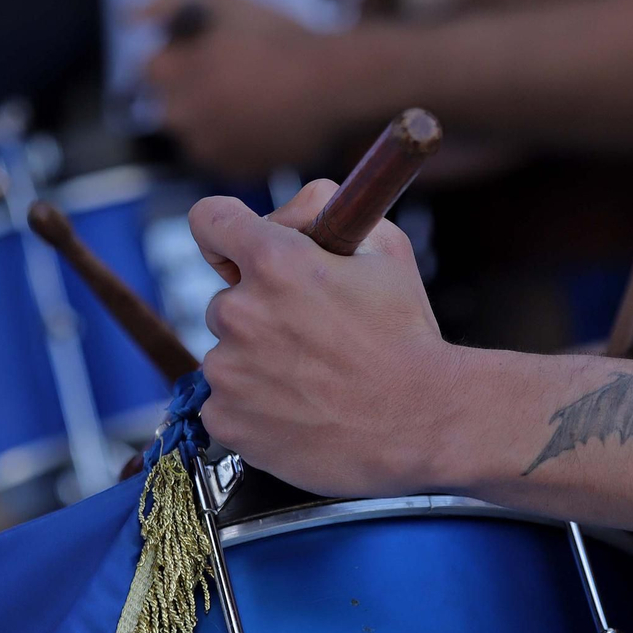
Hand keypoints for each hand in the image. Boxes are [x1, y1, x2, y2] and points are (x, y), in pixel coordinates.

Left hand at [135, 0, 353, 177]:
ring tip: (254, 99)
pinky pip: (222, 155)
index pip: (153, 68)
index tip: (211, 53)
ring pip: (196, 132)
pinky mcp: (233, 171)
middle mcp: (180, 116)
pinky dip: (235, 141)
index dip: (183, 57)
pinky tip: (263, 121)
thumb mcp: (223, 1)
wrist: (335, 83)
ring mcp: (207, 148)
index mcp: (172, 73)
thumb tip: (127, 18)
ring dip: (213, 118)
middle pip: (171, 104)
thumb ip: (166, 0)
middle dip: (194, 91)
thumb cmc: (280, 37)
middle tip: (236, 78)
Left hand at [188, 180, 459, 497]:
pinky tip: (298, 411)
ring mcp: (228, 371)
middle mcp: (240, 312)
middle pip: (226, 300)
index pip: (209, 219)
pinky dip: (252, 407)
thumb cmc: (407, 335)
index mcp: (274, 261)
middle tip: (311, 336)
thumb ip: (323, 210)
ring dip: (257, 361)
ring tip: (313, 381)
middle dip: (260, 311)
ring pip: (227, 354)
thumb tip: (278, 217)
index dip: (225, 233)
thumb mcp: (385, 249)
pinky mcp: (225, 419)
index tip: (240, 254)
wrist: (422, 423)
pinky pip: (223, 402)